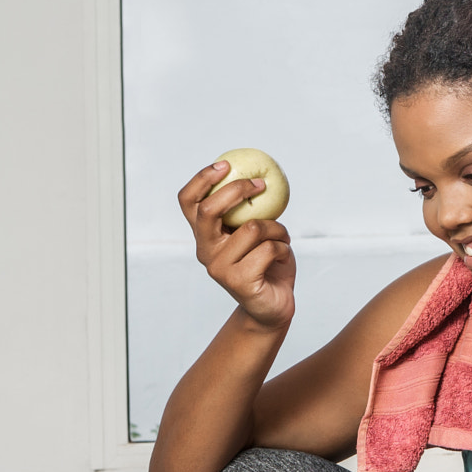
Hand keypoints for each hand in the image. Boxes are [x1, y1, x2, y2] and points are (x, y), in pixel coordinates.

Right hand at [177, 161, 296, 330]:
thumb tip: (255, 174)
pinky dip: (283, 248)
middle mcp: (205, 251)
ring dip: (277, 228)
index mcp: (204, 235)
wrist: (273, 306)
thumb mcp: (254, 233)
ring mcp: (219, 268)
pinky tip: (283, 256)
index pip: (188, 202)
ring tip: (282, 238)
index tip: (226, 165)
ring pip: (252, 228)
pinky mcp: (239, 281)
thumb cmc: (266, 264)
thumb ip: (247, 211)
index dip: (202, 179)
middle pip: (209, 210)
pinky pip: (268, 249)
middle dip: (237, 191)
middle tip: (261, 185)